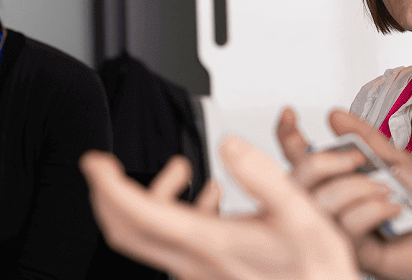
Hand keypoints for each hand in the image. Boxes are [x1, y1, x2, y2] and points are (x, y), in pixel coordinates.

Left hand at [80, 136, 358, 279]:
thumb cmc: (317, 272)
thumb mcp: (302, 216)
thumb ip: (264, 176)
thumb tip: (229, 145)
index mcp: (212, 242)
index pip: (140, 213)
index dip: (109, 185)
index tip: (94, 162)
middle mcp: (196, 262)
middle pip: (127, 232)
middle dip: (109, 195)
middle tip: (105, 167)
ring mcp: (199, 272)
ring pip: (149, 239)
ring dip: (150, 200)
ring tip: (180, 170)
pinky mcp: (209, 275)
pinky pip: (175, 246)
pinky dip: (178, 215)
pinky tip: (212, 198)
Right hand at [277, 108, 411, 279]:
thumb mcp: (397, 160)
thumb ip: (366, 138)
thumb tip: (335, 116)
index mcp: (339, 177)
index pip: (300, 158)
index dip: (288, 136)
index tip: (290, 114)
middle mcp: (332, 201)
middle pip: (298, 179)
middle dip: (323, 161)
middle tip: (358, 159)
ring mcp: (338, 226)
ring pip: (320, 201)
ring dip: (357, 187)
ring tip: (387, 189)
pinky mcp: (350, 249)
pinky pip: (346, 224)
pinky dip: (372, 209)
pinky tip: (394, 209)